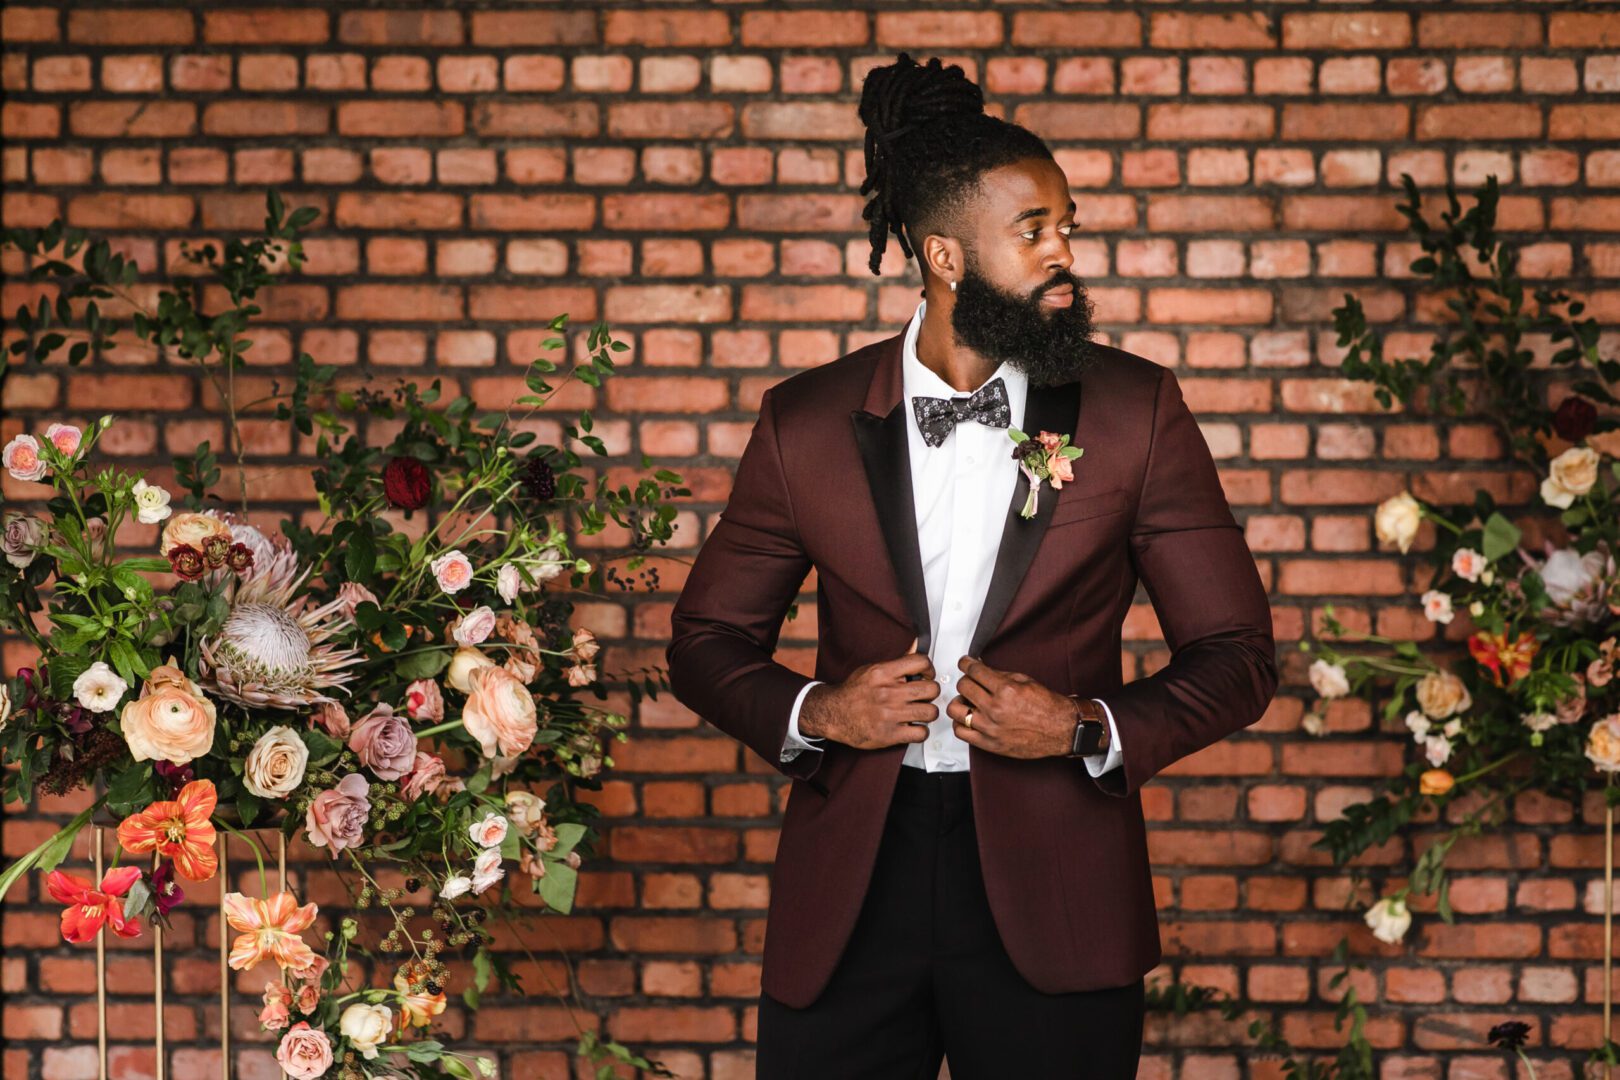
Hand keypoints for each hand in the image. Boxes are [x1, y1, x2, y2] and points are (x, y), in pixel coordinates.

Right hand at [800, 636, 937, 749]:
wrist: (832, 713)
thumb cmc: (852, 692)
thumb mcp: (871, 669)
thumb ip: (895, 661)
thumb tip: (915, 645)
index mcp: (883, 673)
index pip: (921, 662)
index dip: (929, 669)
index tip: (927, 675)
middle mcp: (888, 692)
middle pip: (931, 689)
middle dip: (931, 692)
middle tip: (925, 696)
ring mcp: (889, 714)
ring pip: (930, 712)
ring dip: (928, 712)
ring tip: (920, 712)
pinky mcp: (889, 734)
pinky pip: (921, 733)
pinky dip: (921, 731)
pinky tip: (913, 727)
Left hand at [945, 655, 1078, 758]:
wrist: (1061, 730)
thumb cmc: (1047, 707)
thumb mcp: (1024, 681)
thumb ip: (999, 674)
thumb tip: (981, 668)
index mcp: (1005, 690)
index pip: (974, 671)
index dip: (966, 663)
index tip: (964, 663)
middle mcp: (995, 709)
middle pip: (963, 687)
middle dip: (966, 680)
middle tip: (971, 681)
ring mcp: (990, 728)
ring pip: (955, 710)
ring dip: (959, 702)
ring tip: (967, 701)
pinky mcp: (989, 743)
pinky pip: (961, 732)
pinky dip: (960, 723)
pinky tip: (967, 719)